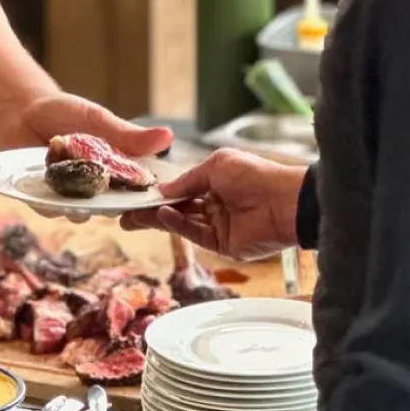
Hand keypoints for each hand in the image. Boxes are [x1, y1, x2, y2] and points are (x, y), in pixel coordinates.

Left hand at [2, 94, 173, 221]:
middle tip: (120, 197)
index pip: (142, 190)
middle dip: (120, 208)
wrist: (22, 111)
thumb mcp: (98, 120)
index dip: (151, 197)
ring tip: (80, 184)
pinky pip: (53, 209)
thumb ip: (128, 136)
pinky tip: (51, 182)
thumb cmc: (65, 113)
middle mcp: (99, 189)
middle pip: (116, 209)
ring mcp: (73, 197)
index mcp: (119, 170)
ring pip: (84, 213)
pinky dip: (52, 199)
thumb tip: (168, 137)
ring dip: (82, 202)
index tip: (159, 195)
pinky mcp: (45, 201)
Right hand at [120, 149, 304, 260]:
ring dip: (157, 218)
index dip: (157, 192)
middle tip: (123, 212)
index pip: (179, 189)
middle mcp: (213, 204)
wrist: (286, 202)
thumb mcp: (216, 166)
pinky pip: (193, 234)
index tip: (134, 193)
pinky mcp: (221, 244)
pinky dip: (176, 225)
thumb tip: (162, 189)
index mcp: (214, 182)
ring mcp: (217, 225)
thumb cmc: (255, 175)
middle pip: (175, 208)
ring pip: (180, 223)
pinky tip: (162, 215)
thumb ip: (187, 180)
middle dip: (149, 210)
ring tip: (134, 214)